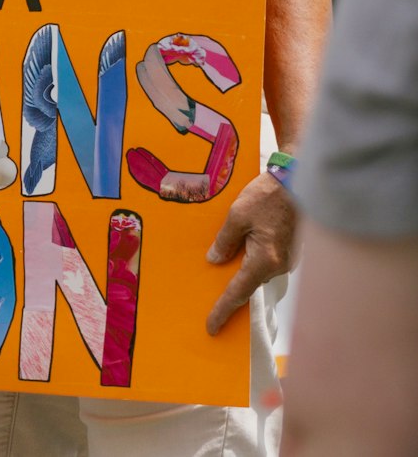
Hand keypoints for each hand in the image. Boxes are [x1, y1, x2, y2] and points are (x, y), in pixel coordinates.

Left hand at [205, 170, 296, 333]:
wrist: (295, 180)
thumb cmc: (267, 196)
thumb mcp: (237, 214)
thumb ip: (225, 240)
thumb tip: (215, 260)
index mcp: (265, 260)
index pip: (239, 291)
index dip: (223, 310)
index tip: (212, 327)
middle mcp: (279, 266)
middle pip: (250, 282)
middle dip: (233, 283)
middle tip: (213, 289)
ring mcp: (288, 260)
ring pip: (259, 270)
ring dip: (245, 265)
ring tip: (228, 256)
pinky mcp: (291, 252)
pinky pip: (268, 261)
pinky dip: (255, 258)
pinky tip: (247, 243)